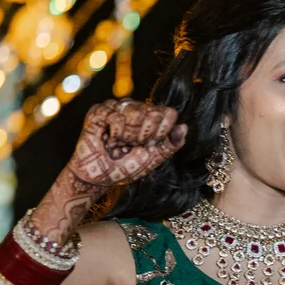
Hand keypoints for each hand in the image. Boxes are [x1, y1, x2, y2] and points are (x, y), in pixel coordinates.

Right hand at [67, 100, 187, 188]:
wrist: (100, 177)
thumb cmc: (126, 167)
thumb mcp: (154, 158)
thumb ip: (171, 144)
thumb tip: (184, 127)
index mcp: (152, 118)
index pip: (169, 113)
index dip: (161, 132)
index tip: (150, 145)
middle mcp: (136, 109)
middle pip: (153, 112)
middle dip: (144, 135)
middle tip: (132, 145)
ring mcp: (118, 107)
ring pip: (135, 112)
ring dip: (128, 135)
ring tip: (120, 143)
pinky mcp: (100, 110)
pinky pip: (116, 115)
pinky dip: (116, 133)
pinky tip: (110, 140)